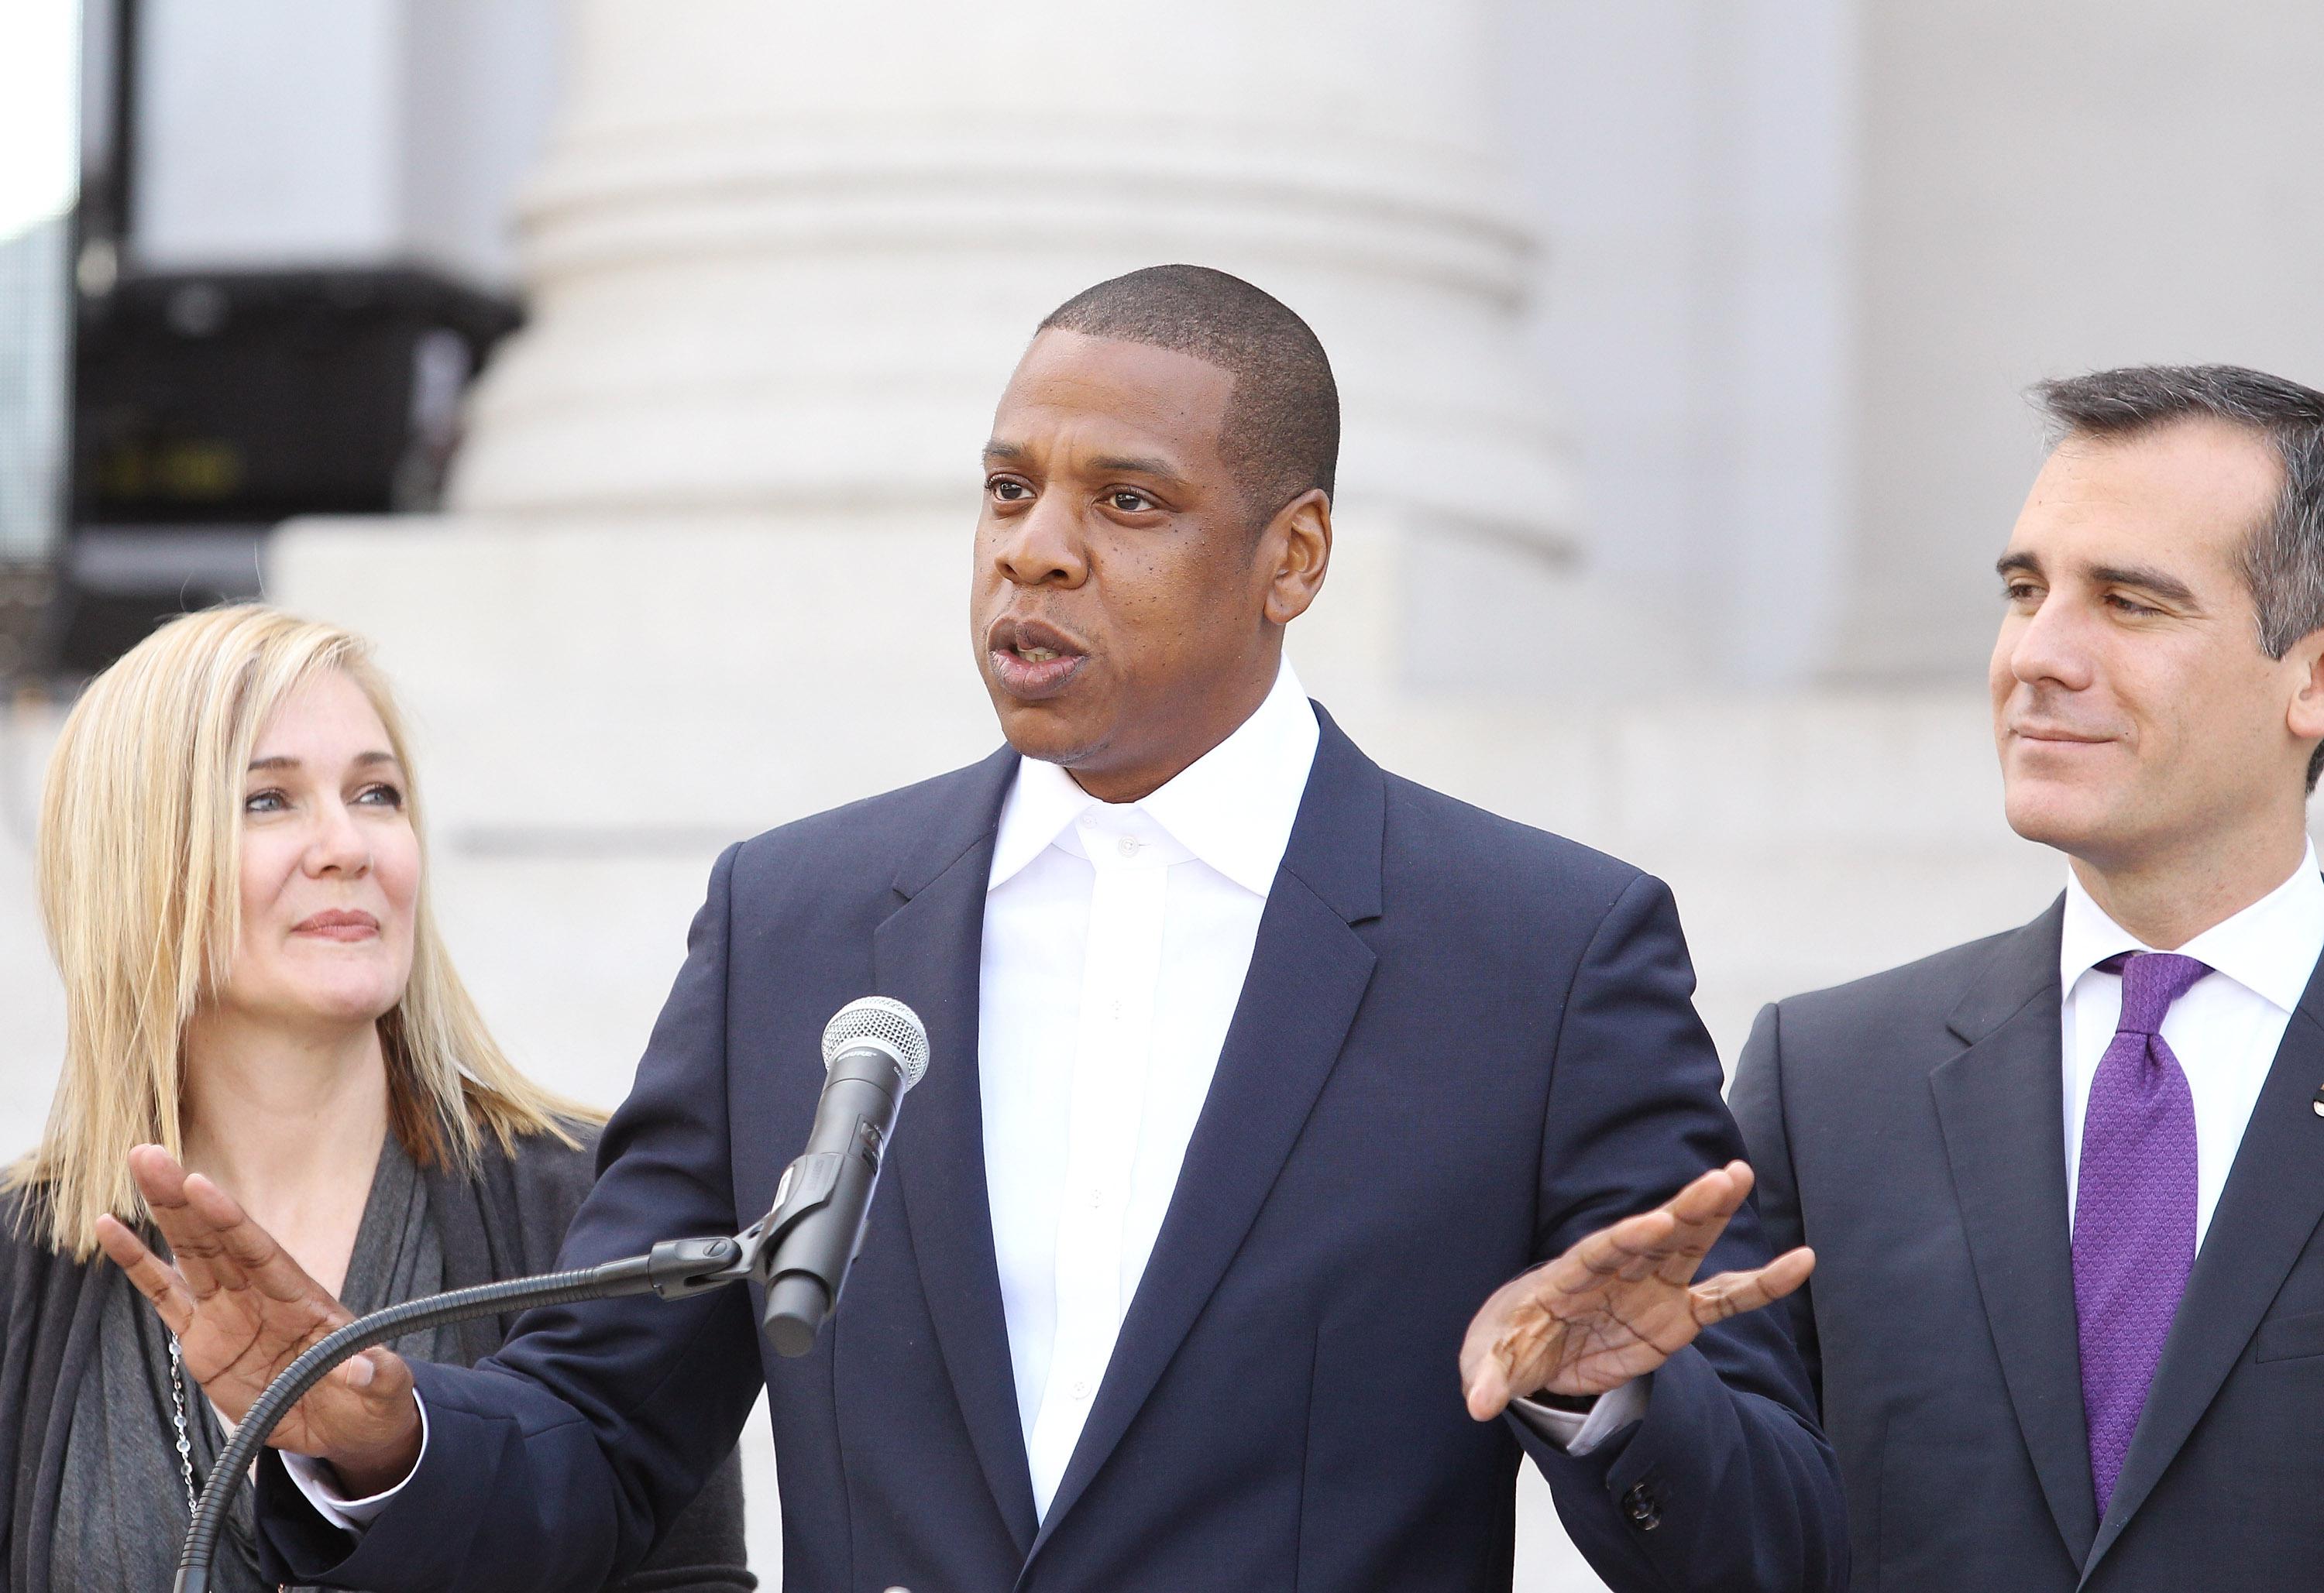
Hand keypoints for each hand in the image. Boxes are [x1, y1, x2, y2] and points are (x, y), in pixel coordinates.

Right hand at [96, 1143, 424, 1494]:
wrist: (344, 1424)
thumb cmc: (370, 1397)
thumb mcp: (383, 1388)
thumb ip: (375, 1375)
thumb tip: (364, 1370)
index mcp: (301, 1299)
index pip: (259, 1251)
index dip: (229, 1220)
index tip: (199, 1184)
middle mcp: (260, 1294)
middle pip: (217, 1238)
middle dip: (183, 1197)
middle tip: (149, 1154)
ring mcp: (228, 1312)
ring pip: (189, 1252)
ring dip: (164, 1211)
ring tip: (139, 1165)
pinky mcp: (202, 1339)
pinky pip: (164, 1296)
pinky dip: (138, 1265)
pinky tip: (110, 1228)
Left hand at [1459, 1160, 1813, 1419]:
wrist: (1537, 1351)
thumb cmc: (1514, 1343)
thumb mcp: (1496, 1360)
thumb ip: (1492, 1377)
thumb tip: (1476, 1405)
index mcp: (1571, 1275)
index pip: (1602, 1252)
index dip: (1629, 1238)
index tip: (1656, 1221)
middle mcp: (1617, 1272)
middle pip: (1653, 1236)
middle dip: (1685, 1208)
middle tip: (1722, 1176)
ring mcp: (1651, 1289)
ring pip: (1689, 1248)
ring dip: (1714, 1215)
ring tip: (1742, 1176)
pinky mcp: (1676, 1316)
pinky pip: (1724, 1299)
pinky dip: (1760, 1285)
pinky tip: (1800, 1263)